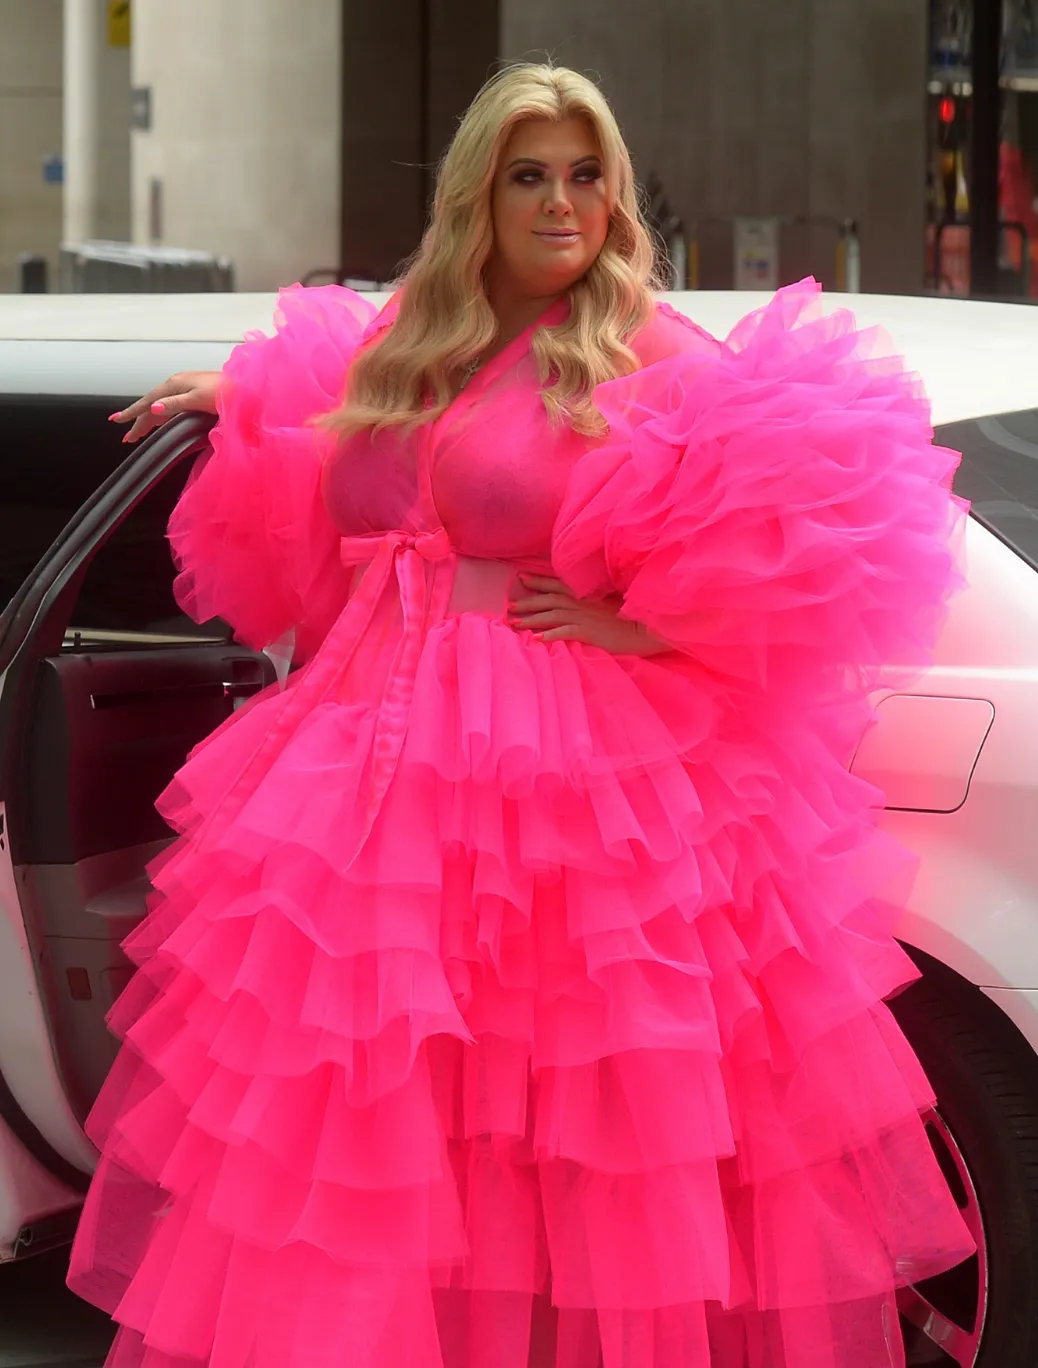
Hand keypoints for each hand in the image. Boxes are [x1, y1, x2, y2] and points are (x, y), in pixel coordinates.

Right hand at [109, 370, 222, 443]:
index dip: (132, 413)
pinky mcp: (193, 392)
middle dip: (138, 420)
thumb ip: (175, 405)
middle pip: (151, 404)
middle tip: (128, 437)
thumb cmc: (224, 392)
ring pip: (160, 405)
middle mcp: (176, 384)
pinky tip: (160, 422)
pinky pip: (169, 405)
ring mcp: (184, 387)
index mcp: (174, 385)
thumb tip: (153, 408)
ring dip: (148, 418)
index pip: (147, 402)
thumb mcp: (197, 399)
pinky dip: (161, 415)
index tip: (117, 421)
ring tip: (138, 433)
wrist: (245, 386)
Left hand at [507, 573, 670, 655]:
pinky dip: (550, 635)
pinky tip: (536, 640)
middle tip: (510, 607)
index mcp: (587, 594)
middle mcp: (582, 603)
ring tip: (515, 624)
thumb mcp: (610, 603)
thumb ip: (594, 600)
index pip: (558, 585)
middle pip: (549, 599)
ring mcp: (585, 617)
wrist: (647, 626)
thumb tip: (581, 601)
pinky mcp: (590, 632)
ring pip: (552, 615)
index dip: (539, 582)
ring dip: (532, 619)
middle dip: (528, 602)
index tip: (521, 579)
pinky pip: (566, 632)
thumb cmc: (631, 616)